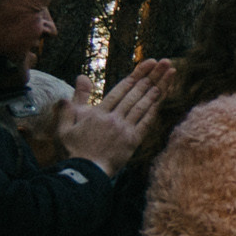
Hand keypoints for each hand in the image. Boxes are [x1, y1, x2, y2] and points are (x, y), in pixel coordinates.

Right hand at [51, 59, 172, 173]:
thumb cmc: (73, 149)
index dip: (137, 74)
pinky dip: (155, 108)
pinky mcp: (133, 140)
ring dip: (157, 88)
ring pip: (143, 105)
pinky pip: (147, 121)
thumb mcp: (66, 125)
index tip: (149, 62)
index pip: (121, 88)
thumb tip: (79, 78)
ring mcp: (125, 129)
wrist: (84, 172)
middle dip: (151, 76)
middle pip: (136, 93)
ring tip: (169, 75)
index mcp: (98, 113)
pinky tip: (163, 98)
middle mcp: (114, 118)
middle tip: (165, 63)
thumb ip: (74, 101)